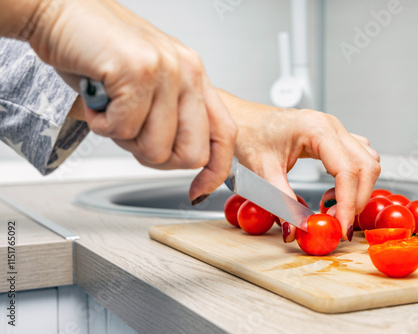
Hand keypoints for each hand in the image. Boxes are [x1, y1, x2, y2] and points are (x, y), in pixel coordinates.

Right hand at [26, 0, 236, 202]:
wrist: (58, 11)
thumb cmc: (99, 49)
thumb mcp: (148, 83)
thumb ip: (168, 115)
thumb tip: (176, 157)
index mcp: (195, 76)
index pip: (224, 134)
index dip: (215, 170)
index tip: (198, 190)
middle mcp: (188, 72)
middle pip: (192, 154)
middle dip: (155, 158)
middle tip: (131, 134)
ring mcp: (166, 71)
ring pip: (155, 148)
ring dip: (123, 139)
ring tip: (110, 108)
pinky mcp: (137, 72)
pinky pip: (123, 130)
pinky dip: (101, 125)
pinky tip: (96, 98)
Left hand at [217, 90, 380, 241]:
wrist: (242, 119)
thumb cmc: (249, 135)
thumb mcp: (264, 173)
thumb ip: (283, 203)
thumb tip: (295, 230)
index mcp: (317, 129)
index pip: (347, 170)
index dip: (348, 203)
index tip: (341, 227)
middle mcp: (332, 126)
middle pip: (366, 166)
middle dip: (357, 198)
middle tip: (337, 221)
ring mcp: (335, 129)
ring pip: (368, 162)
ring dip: (358, 188)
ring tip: (331, 204)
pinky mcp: (333, 136)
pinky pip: (359, 157)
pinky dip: (353, 178)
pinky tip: (332, 190)